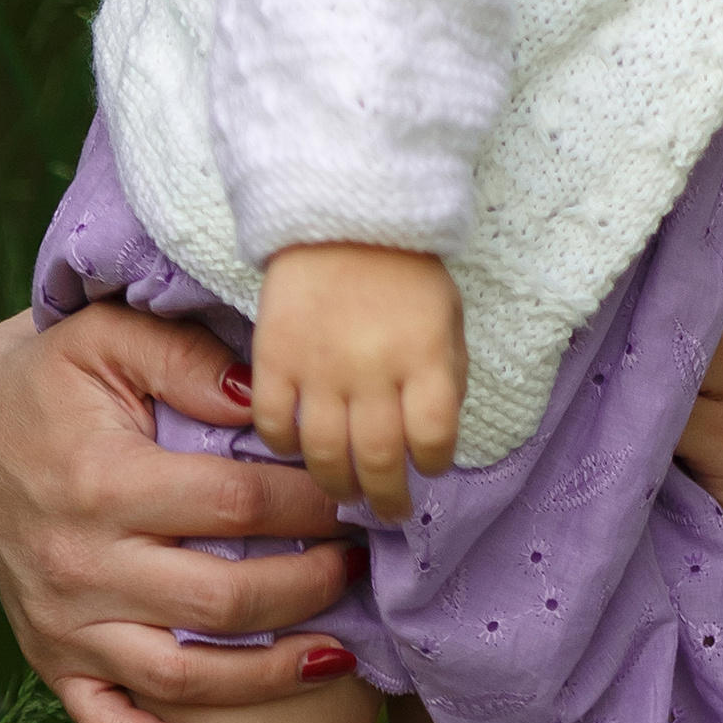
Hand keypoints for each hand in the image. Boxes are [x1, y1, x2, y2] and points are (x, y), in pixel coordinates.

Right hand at [0, 301, 368, 722]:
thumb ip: (192, 360)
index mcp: (107, 482)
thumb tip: (268, 395)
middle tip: (364, 565)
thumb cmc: (54, 376)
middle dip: (308, 588)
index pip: (236, 504)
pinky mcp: (53, 657)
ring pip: (177, 675)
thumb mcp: (112, 335)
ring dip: (265, 676)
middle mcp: (84, 564)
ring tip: (339, 657)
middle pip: (220, 600)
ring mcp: (67, 622)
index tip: (361, 492)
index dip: (312, 501)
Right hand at [252, 244, 467, 519]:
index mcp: (426, 354)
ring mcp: (319, 366)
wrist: (345, 210)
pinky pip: (273, 422)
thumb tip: (434, 438)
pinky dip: (284, 446)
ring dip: (337, 485)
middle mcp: (373, 368)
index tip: (430, 469)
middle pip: (377, 458)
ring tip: (346, 496)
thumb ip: (443, 375)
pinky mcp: (274, 357)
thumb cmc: (406, 267)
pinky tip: (298, 450)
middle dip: (387, 497)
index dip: (434, 463)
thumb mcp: (449, 315)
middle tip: (391, 512)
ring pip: (324, 453)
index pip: (433, 437)